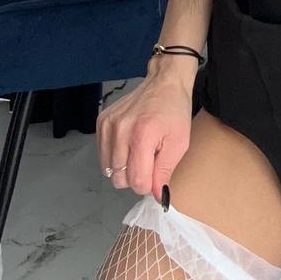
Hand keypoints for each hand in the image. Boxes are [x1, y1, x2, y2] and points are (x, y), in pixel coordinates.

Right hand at [95, 69, 194, 202]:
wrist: (164, 83)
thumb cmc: (174, 112)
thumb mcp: (179, 144)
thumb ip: (165, 172)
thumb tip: (157, 196)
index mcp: (142, 136)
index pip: (136, 181)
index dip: (148, 184)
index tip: (155, 174)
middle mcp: (120, 130)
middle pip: (119, 178)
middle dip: (135, 176)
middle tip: (148, 160)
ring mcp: (108, 125)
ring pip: (108, 169)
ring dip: (124, 167)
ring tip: (138, 150)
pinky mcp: (102, 121)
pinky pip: (103, 154)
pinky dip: (115, 155)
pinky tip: (128, 143)